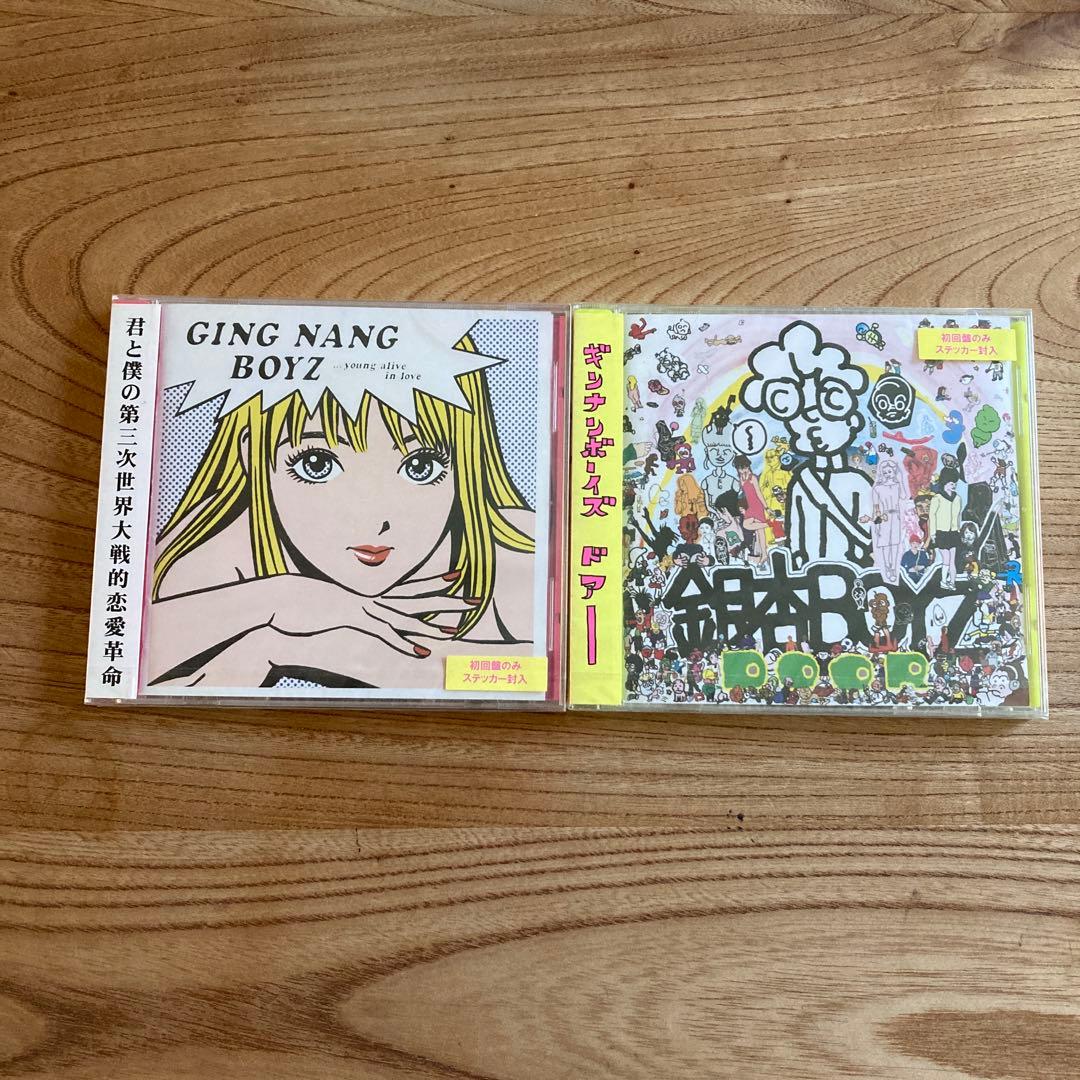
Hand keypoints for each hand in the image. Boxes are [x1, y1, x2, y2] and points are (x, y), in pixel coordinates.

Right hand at [264, 571, 478, 657]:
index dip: (434, 581)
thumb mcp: (326, 601)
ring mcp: (364, 608)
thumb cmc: (298, 600)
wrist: (278, 595)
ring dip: (431, 624)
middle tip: (474, 600)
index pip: (408, 586)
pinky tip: (420, 651)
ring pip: (406, 616)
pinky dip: (402, 643)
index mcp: (369, 593)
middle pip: (417, 599)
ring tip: (456, 629)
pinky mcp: (353, 619)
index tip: (457, 576)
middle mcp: (372, 598)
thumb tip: (350, 605)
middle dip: (446, 601)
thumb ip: (342, 603)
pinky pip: (382, 633)